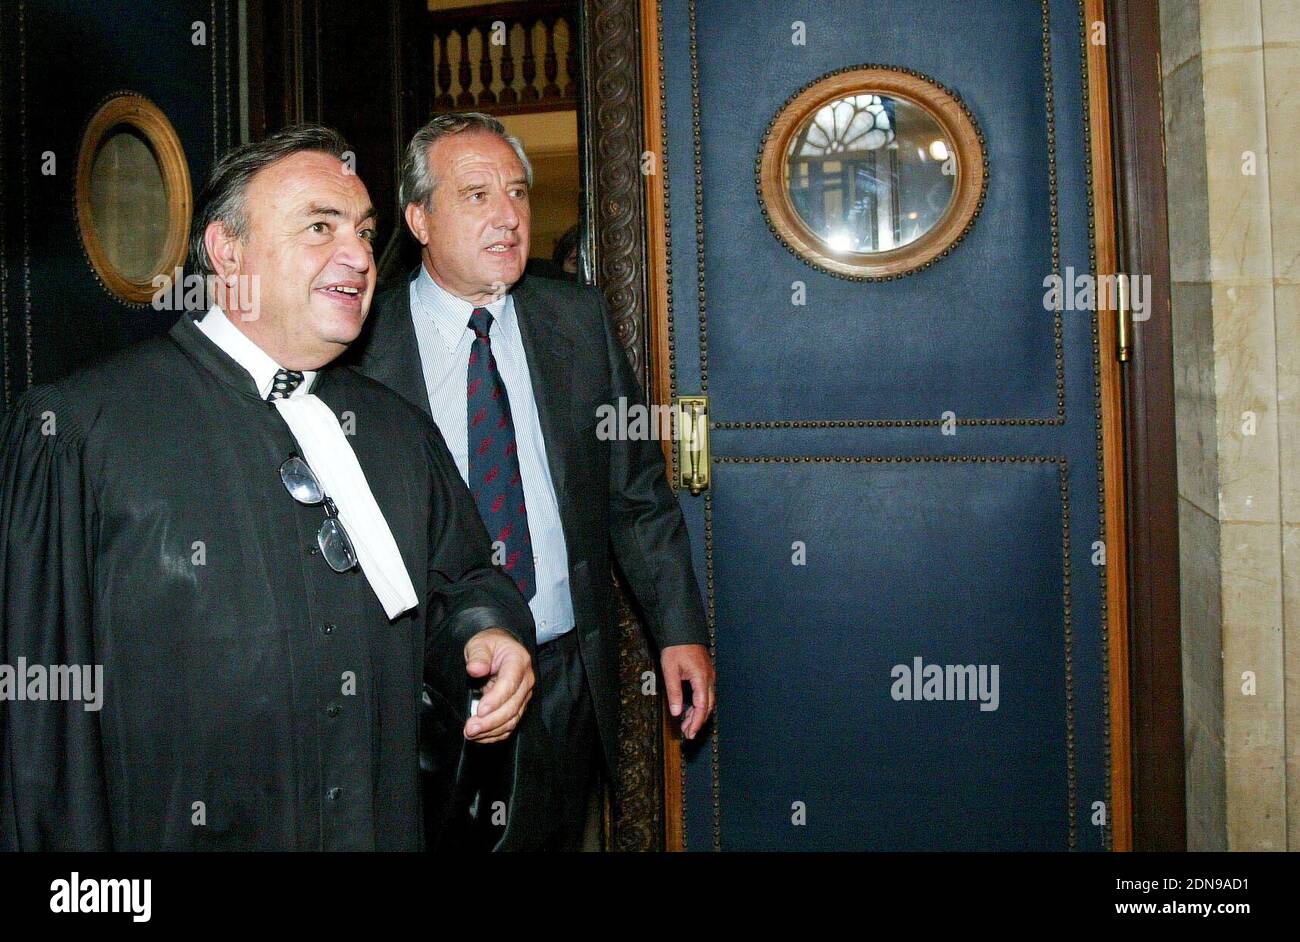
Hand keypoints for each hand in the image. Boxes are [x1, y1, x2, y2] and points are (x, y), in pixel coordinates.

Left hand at [463, 628, 534, 742]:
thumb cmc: (490, 646)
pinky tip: (480, 736)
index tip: (479, 711)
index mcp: (518, 661)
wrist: (500, 649)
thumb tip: (475, 669)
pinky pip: (510, 725)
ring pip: (512, 719)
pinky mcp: (518, 706)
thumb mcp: (480, 643)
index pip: (510, 684)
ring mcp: (523, 695)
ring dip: (491, 730)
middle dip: (490, 721)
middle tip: (470, 728)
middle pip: (512, 707)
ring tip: (471, 733)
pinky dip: (495, 734)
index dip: (495, 700)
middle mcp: (526, 681)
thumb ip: (478, 656)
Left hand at [661, 643, 714, 739]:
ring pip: (708, 701)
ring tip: (686, 725)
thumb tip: (676, 713)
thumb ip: (674, 692)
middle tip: (687, 734)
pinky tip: (689, 710)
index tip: (690, 734)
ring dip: (698, 714)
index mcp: (701, 679)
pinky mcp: (706, 674)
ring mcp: (709, 676)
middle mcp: (709, 679)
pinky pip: (705, 694)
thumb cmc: (676, 648)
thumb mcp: (670, 670)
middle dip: (698, 722)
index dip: (697, 722)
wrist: (682, 631)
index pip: (702, 707)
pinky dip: (699, 705)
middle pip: (708, 706)